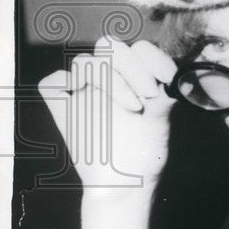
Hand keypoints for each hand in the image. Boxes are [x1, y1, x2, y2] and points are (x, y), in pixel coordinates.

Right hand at [38, 36, 177, 188]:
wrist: (126, 183)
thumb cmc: (147, 152)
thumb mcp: (162, 118)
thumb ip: (166, 92)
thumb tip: (178, 76)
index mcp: (133, 75)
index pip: (138, 48)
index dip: (153, 57)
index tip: (168, 77)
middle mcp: (108, 78)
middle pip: (109, 45)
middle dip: (132, 65)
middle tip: (149, 93)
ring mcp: (84, 92)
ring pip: (84, 61)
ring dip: (110, 79)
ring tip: (134, 107)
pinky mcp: (63, 109)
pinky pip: (51, 82)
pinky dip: (63, 82)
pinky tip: (80, 95)